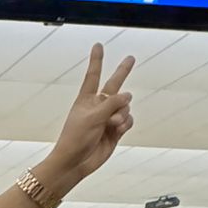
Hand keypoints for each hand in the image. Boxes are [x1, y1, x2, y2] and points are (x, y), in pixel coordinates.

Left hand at [39, 46, 134, 189]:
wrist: (76, 162)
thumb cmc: (76, 138)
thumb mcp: (93, 116)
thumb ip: (112, 103)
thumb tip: (128, 95)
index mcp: (86, 99)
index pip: (93, 75)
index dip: (97, 60)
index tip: (98, 45)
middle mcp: (98, 106)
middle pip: (114, 85)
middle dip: (122, 71)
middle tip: (131, 58)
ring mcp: (108, 118)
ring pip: (125, 107)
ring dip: (121, 114)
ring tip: (111, 124)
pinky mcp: (115, 131)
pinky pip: (128, 120)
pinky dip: (125, 124)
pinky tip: (117, 130)